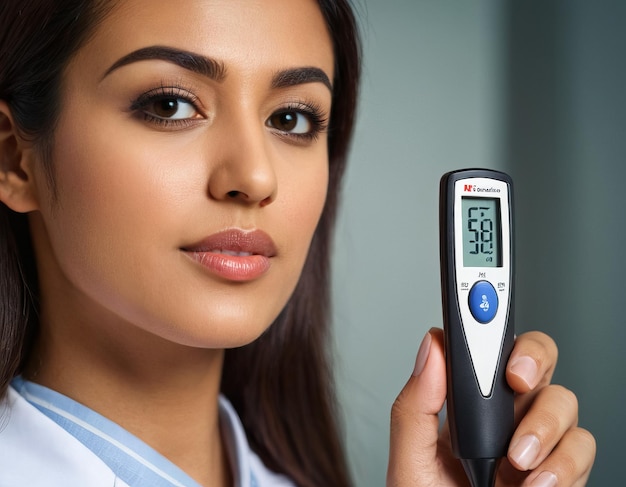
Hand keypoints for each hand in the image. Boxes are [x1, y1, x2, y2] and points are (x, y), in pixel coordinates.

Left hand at [387, 329, 595, 485]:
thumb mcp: (409, 464)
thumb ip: (415, 407)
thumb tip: (430, 346)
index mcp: (462, 406)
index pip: (483, 349)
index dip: (493, 327)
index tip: (489, 328)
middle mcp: (503, 418)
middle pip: (536, 361)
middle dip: (534, 361)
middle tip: (516, 380)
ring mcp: (536, 445)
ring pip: (566, 404)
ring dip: (546, 428)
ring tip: (517, 464)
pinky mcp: (561, 474)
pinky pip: (583, 450)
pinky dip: (564, 466)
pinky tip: (535, 486)